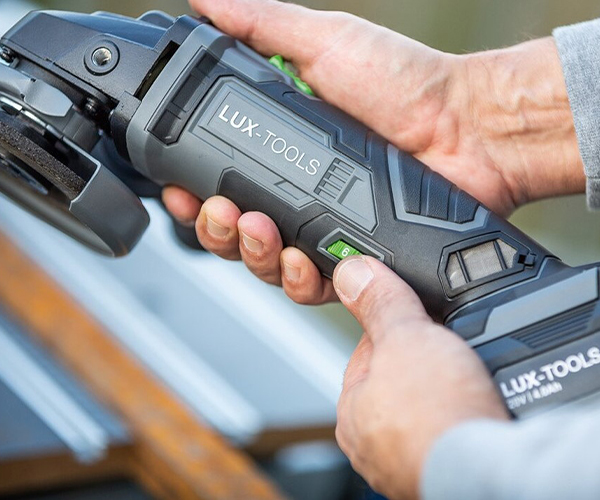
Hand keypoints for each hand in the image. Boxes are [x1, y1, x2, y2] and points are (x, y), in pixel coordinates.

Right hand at [164, 0, 583, 303]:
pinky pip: (314, 285)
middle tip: (220, 210)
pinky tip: (300, 258)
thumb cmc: (407, 85)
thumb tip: (206, 3)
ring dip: (250, 253)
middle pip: (235, 233)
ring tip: (257, 228)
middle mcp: (298, 195)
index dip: (194, 193)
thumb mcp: (326, 42)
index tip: (182, 190)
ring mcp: (325, 228)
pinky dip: (298, 279)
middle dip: (216, 230)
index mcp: (283, 151)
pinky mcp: (354, 257)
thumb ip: (263, 27)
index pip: (220, 181)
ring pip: (267, 263)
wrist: (469, 128)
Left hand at [332, 256, 508, 498]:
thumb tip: (353, 272)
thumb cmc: (438, 417)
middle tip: (449, 348)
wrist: (493, 472)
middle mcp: (375, 443)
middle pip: (399, 379)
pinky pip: (450, 429)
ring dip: (445, 387)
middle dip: (423, 359)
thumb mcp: (407, 336)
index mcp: (353, 410)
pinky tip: (477, 406)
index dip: (395, 325)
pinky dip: (462, 414)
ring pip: (426, 406)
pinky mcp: (444, 471)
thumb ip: (381, 303)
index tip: (416, 314)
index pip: (368, 352)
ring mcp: (409, 460)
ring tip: (468, 377)